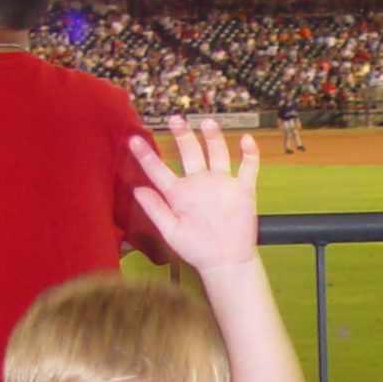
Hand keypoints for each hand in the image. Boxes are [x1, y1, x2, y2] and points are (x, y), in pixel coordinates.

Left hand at [129, 116, 259, 273]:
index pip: (159, 170)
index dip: (146, 156)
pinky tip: (245, 140)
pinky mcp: (242, 190)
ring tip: (207, 122)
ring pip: (217, 153)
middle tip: (175, 119)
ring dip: (213, 137)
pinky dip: (249, 153)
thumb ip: (155, 210)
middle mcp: (199, 183)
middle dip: (183, 135)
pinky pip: (247, 167)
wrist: (225, 262)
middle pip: (190, 152)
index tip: (133, 141)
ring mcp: (221, 184)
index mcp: (179, 193)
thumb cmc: (196, 249)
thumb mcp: (171, 231)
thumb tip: (137, 190)